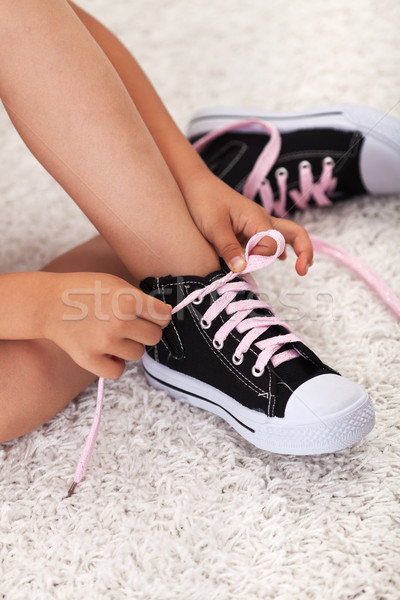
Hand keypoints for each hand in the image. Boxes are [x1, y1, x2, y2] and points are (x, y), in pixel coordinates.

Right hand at [43, 272, 170, 378]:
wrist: (47, 303)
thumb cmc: (85, 290)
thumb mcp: (115, 283)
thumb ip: (140, 299)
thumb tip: (165, 316)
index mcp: (128, 299)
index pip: (164, 316)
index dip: (159, 315)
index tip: (151, 315)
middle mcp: (119, 322)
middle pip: (154, 337)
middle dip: (146, 330)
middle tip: (130, 324)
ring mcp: (104, 343)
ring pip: (137, 353)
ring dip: (129, 345)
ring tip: (111, 333)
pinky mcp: (89, 360)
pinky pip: (118, 371)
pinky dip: (114, 363)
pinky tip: (106, 351)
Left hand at [184, 172, 312, 275]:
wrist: (194, 184)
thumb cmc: (202, 201)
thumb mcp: (213, 227)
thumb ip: (229, 249)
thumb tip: (242, 270)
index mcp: (257, 218)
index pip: (271, 245)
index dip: (260, 258)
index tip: (242, 263)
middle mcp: (262, 220)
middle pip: (295, 233)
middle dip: (304, 251)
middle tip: (302, 271)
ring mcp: (257, 224)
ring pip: (285, 236)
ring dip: (296, 249)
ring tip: (301, 269)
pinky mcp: (249, 229)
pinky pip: (270, 239)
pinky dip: (278, 250)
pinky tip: (280, 260)